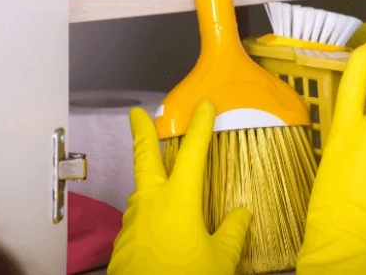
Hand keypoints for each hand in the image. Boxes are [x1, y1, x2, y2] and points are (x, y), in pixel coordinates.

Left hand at [108, 101, 250, 274]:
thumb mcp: (221, 259)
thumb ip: (232, 232)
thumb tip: (242, 214)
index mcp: (178, 200)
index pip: (193, 153)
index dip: (200, 127)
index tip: (204, 106)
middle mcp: (150, 204)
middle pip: (144, 159)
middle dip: (142, 132)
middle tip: (137, 113)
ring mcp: (132, 224)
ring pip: (141, 192)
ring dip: (150, 181)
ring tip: (164, 181)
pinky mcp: (123, 245)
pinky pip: (139, 221)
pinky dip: (150, 215)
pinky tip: (162, 228)